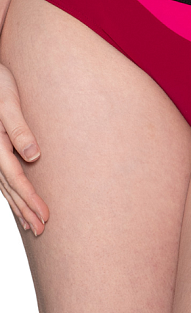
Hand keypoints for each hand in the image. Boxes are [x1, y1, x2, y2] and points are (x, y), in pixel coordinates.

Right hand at [0, 63, 48, 235]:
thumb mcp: (9, 103)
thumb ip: (19, 129)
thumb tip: (34, 156)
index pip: (15, 178)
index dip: (30, 199)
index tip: (45, 217)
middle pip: (9, 187)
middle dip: (25, 210)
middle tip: (41, 229)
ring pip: (4, 185)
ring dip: (17, 205)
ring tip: (30, 224)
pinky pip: (2, 176)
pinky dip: (10, 192)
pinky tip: (16, 200)